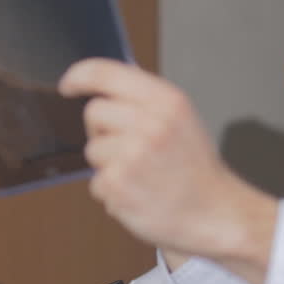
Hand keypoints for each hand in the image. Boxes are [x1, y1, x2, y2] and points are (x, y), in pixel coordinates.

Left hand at [58, 58, 264, 260]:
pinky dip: (113, 191)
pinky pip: (96, 181)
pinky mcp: (119, 185)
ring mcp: (133, 154)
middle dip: (104, 129)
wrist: (214, 211)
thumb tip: (104, 84)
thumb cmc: (196, 169)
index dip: (80, 76)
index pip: (106, 72)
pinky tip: (139, 192)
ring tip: (141, 174)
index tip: (69, 86)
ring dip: (108, 164)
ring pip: (92, 150)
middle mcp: (151, 123)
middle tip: (131, 147)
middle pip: (94, 111)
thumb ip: (147, 100)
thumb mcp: (183, 119)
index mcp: (168, 101)